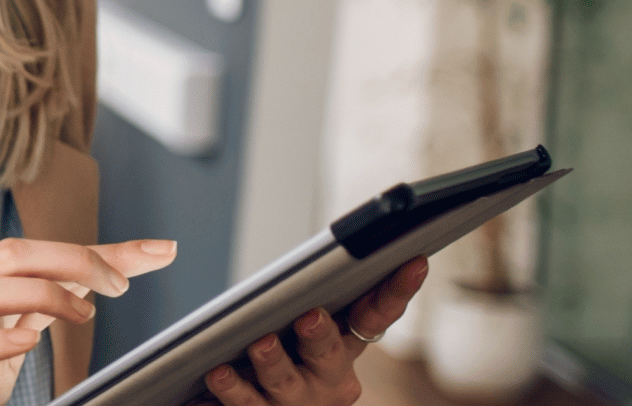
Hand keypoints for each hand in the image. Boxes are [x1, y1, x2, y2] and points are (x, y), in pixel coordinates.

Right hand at [0, 237, 177, 405]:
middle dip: (69, 257)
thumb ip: (63, 302)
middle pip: (10, 254)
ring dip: (38, 293)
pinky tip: (29, 342)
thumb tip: (118, 274)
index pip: (47, 253)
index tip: (160, 252)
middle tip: (119, 285)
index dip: (104, 250)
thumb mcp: (23, 330)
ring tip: (83, 313)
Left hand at [202, 256, 428, 405]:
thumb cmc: (289, 351)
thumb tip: (296, 241)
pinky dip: (231, 388)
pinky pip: (246, 403)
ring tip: (261, 344)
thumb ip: (309, 286)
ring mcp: (297, 400)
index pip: (377, 315)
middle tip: (310, 318)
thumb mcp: (309, 321)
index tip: (414, 260)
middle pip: (328, 354)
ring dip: (273, 362)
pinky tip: (217, 373)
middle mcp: (328, 376)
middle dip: (320, 335)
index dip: (397, 290)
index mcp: (346, 344)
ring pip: (285, 382)